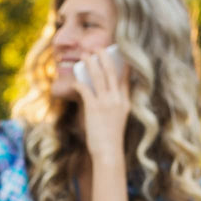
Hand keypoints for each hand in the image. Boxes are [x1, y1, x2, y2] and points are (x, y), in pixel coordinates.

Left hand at [72, 47, 130, 167]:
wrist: (108, 152)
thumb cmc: (110, 139)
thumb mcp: (118, 119)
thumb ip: (113, 105)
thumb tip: (101, 94)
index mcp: (125, 101)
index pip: (126, 77)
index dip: (122, 63)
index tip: (119, 53)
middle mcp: (117, 99)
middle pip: (111, 71)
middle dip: (104, 57)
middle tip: (98, 48)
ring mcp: (106, 103)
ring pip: (98, 76)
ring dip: (90, 63)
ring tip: (85, 55)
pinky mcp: (94, 108)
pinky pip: (85, 89)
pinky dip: (79, 83)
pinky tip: (74, 81)